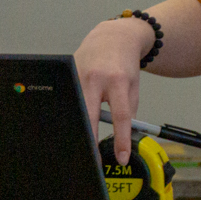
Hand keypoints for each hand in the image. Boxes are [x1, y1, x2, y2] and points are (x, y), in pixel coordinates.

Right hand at [74, 17, 151, 165]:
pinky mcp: (66, 78)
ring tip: (78, 151)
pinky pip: (67, 102)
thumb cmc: (124, 64)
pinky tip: (69, 131)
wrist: (111, 37)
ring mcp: (77, 77)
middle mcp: (95, 79)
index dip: (122, 139)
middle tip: (92, 162)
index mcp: (118, 81)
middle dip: (89, 140)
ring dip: (76, 130)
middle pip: (89, 116)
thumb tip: (124, 136)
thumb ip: (130, 108)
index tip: (122, 157)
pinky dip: (69, 117)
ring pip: (74, 110)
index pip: (121, 116)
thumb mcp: (134, 84)